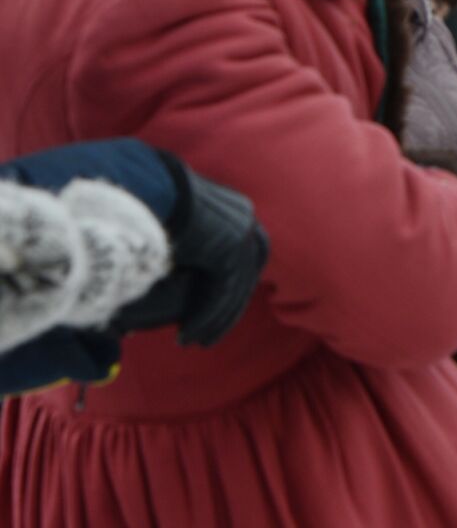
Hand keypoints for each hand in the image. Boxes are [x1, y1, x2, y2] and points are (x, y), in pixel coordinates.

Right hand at [114, 163, 266, 346]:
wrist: (139, 187)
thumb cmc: (144, 203)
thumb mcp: (171, 226)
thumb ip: (183, 247)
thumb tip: (175, 273)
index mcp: (233, 208)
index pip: (243, 256)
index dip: (230, 287)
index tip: (206, 312)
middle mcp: (242, 217)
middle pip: (245, 273)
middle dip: (227, 308)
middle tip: (204, 336)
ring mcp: (240, 230)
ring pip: (236, 286)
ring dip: (216, 317)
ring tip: (194, 341)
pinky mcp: (230, 246)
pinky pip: (224, 289)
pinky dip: (208, 314)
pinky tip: (188, 334)